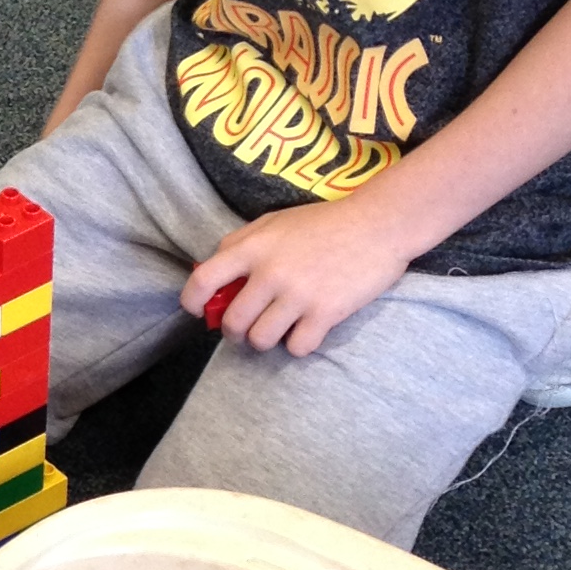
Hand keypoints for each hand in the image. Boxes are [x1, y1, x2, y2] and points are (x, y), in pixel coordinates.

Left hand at [182, 198, 417, 358]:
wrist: (378, 224)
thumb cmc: (324, 222)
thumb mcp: (275, 221)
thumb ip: (241, 242)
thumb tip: (210, 269)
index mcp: (253, 247)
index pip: (203, 280)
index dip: (192, 302)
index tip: (198, 311)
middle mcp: (270, 273)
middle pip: (232, 323)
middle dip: (234, 331)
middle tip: (247, 326)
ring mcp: (298, 295)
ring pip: (260, 340)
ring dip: (265, 340)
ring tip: (278, 328)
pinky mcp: (326, 313)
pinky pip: (296, 348)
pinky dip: (298, 344)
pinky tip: (307, 329)